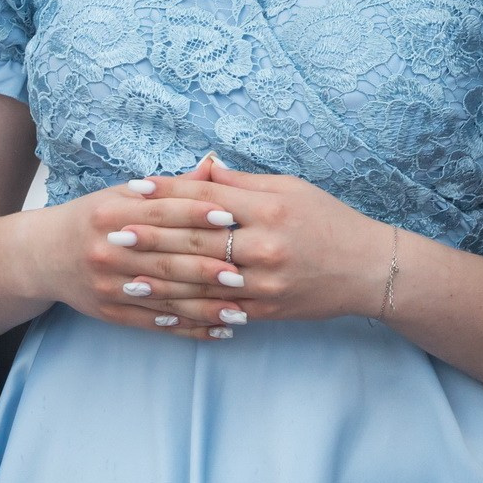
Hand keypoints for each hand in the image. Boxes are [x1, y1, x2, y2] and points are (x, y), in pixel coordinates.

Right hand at [16, 179, 254, 340]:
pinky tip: (217, 329)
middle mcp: (108, 251)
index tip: (230, 217)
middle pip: (165, 258)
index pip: (160, 214)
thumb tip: (213, 168)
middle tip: (244, 270)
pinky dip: (188, 327)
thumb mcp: (120, 195)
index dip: (195, 214)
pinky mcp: (111, 313)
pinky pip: (155, 322)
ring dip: (205, 305)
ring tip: (241, 308)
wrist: (42, 256)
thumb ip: (168, 188)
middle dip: (207, 265)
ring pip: (165, 296)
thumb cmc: (92, 219)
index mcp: (110, 214)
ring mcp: (108, 286)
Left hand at [134, 155, 390, 324]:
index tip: (134, 189)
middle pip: (196, 241)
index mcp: (267, 208)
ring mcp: (265, 281)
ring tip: (126, 277)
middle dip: (151, 238)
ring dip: (160, 280)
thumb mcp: (290, 188)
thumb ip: (243, 183)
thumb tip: (203, 169)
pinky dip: (190, 313)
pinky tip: (163, 312)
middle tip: (113, 235)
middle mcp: (264, 245)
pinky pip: (220, 313)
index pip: (206, 198)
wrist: (369, 268)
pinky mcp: (268, 309)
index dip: (167, 193)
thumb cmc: (329, 220)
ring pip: (202, 282)